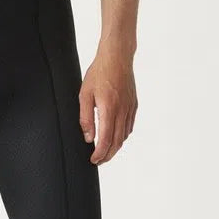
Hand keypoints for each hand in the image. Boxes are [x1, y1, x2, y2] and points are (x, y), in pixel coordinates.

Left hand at [79, 47, 136, 163]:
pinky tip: (116, 136)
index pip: (105, 140)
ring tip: (105, 150)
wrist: (117, 57)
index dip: (100, 154)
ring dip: (115, 147)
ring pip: (124, 135)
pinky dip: (122, 135)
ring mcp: (130, 108)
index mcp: (109, 109)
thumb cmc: (99, 72)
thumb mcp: (85, 95)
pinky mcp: (134, 104)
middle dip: (108, 155)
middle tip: (98, 161)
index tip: (93, 160)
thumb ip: (85, 118)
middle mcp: (122, 111)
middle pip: (117, 142)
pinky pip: (129, 126)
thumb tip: (88, 137)